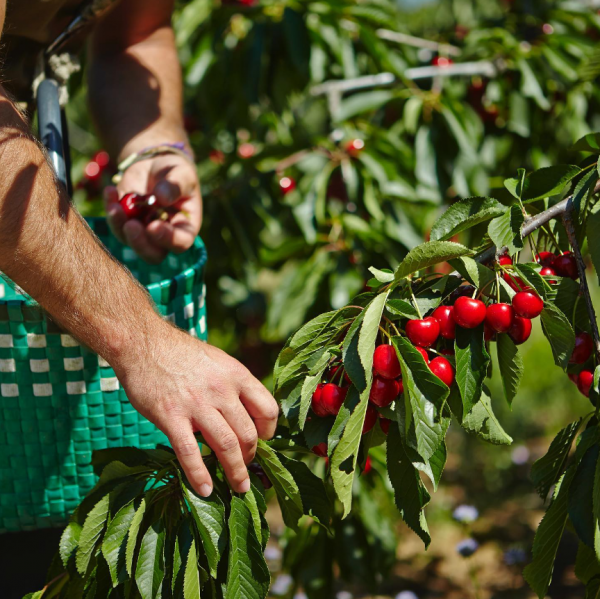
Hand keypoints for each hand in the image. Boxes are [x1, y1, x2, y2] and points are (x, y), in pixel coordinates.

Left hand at [105, 153, 201, 263]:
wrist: (154, 164)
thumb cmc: (175, 171)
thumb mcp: (181, 173)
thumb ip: (175, 185)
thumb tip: (161, 197)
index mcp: (185, 227)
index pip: (180, 243)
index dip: (168, 239)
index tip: (154, 226)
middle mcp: (165, 236)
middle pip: (153, 254)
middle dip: (140, 244)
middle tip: (130, 226)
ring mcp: (144, 232)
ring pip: (129, 241)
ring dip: (119, 225)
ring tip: (115, 204)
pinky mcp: (126, 223)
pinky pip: (115, 224)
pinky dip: (110, 210)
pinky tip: (110, 191)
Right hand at [115, 321, 278, 496]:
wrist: (144, 343)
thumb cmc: (181, 355)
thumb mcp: (218, 362)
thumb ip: (232, 387)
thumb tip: (243, 416)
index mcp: (237, 375)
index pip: (268, 409)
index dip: (268, 431)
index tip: (261, 441)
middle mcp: (222, 390)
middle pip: (249, 434)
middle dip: (251, 458)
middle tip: (246, 469)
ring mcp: (197, 404)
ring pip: (226, 446)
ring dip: (236, 472)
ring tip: (238, 488)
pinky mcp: (171, 416)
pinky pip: (190, 453)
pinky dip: (199, 476)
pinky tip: (206, 490)